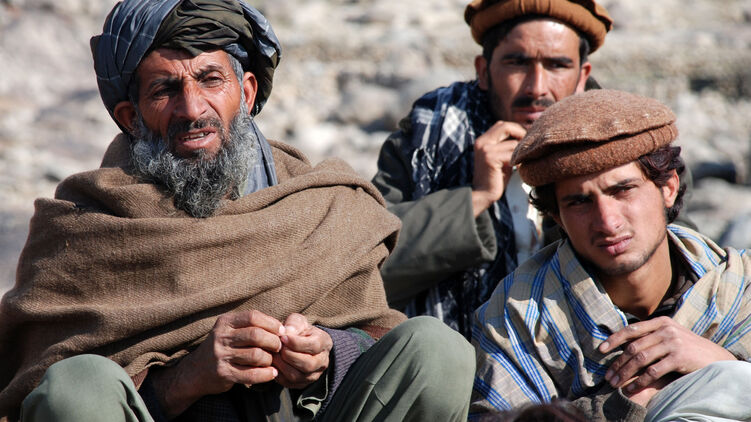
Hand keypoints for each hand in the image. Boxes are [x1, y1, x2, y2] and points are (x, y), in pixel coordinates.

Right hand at [151, 310, 283, 417]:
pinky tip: (272, 373)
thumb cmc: (222, 348)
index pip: (253, 316)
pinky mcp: (224, 373)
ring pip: (256, 355)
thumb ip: (251, 327)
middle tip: (279, 347)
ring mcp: (221, 356)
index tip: (281, 331)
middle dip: (273, 341)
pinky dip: (266, 374)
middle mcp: (221, 337)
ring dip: (269, 359)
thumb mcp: (230, 331)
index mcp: (225, 323)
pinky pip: (251, 374)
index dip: (271, 323)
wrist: (196, 371)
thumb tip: (282, 328)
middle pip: (256, 335)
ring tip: (271, 361)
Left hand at [273, 313, 332, 388]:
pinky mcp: (302, 384)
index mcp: (324, 343)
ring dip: (282, 366)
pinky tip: (273, 364)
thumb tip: (287, 332)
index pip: (314, 346)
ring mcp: (313, 375)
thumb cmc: (298, 331)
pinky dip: (278, 375)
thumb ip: (294, 324)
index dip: (297, 343)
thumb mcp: (298, 321)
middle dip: (289, 356)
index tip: (283, 337)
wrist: (299, 344)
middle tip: (277, 348)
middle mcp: (323, 361)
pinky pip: (289, 384)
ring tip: (273, 355)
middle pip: (308, 364)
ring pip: (298, 376)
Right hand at [471, 121, 525, 216]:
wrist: (483, 194)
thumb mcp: (500, 157)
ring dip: (520, 153)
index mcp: (483, 140)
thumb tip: (524, 135)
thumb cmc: (495, 177)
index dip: (515, 129)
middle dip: (520, 133)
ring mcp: (485, 149)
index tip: (524, 139)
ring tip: (521, 161)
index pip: (502, 125)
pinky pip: (512, 154)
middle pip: (506, 126)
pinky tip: (518, 168)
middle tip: (527, 146)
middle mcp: (482, 142)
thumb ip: (507, 146)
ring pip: (513, 143)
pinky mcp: (490, 158)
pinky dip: (518, 161)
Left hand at [599, 316, 735, 396]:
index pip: (631, 329)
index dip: (614, 339)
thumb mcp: (670, 334)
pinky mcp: (679, 357)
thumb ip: (651, 335)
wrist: (715, 357)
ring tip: (616, 384)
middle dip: (617, 363)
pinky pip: (653, 371)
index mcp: (660, 322)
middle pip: (633, 347)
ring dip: (625, 373)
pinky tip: (633, 388)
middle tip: (607, 376)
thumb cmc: (688, 347)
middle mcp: (665, 330)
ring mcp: (672, 343)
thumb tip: (624, 343)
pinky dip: (640, 381)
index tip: (601, 350)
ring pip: (640, 359)